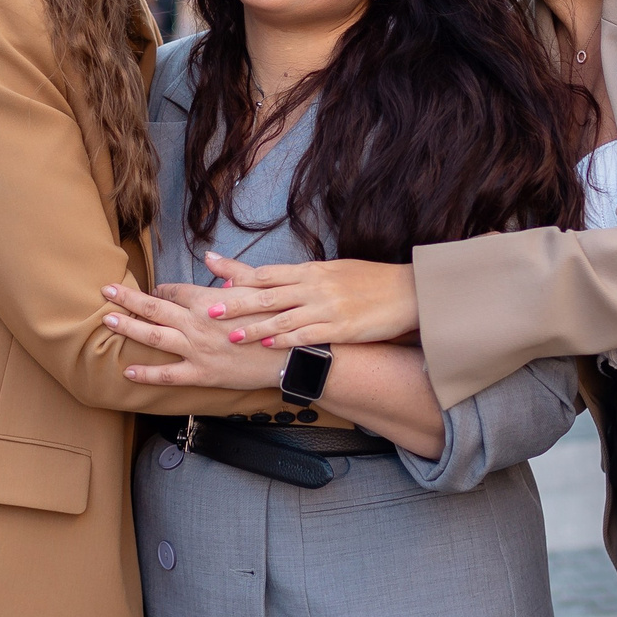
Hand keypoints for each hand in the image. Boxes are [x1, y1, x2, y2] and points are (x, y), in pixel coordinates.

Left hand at [101, 283, 280, 389]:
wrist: (290, 357)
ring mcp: (196, 350)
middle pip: (154, 308)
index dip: (160, 289)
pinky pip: (168, 374)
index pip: (174, 291)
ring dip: (129, 327)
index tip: (153, 291)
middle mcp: (196, 324)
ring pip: (154, 337)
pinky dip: (146, 373)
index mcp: (208, 301)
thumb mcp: (256, 289)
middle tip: (105, 291)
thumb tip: (210, 257)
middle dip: (127, 299)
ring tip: (108, 321)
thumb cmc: (275, 320)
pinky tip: (127, 370)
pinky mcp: (201, 374)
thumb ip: (231, 271)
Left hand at [198, 253, 419, 348]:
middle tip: (210, 311)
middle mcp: (315, 286)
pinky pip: (306, 334)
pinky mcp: (340, 326)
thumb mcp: (336, 271)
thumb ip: (307, 276)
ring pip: (283, 317)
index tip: (215, 278)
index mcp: (311, 270)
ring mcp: (327, 306)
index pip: (268, 273)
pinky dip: (285, 340)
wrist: (406, 291)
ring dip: (255, 327)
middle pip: (268, 294)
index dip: (239, 277)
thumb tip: (282, 278)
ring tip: (232, 336)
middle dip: (237, 303)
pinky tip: (267, 346)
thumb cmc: (371, 281)